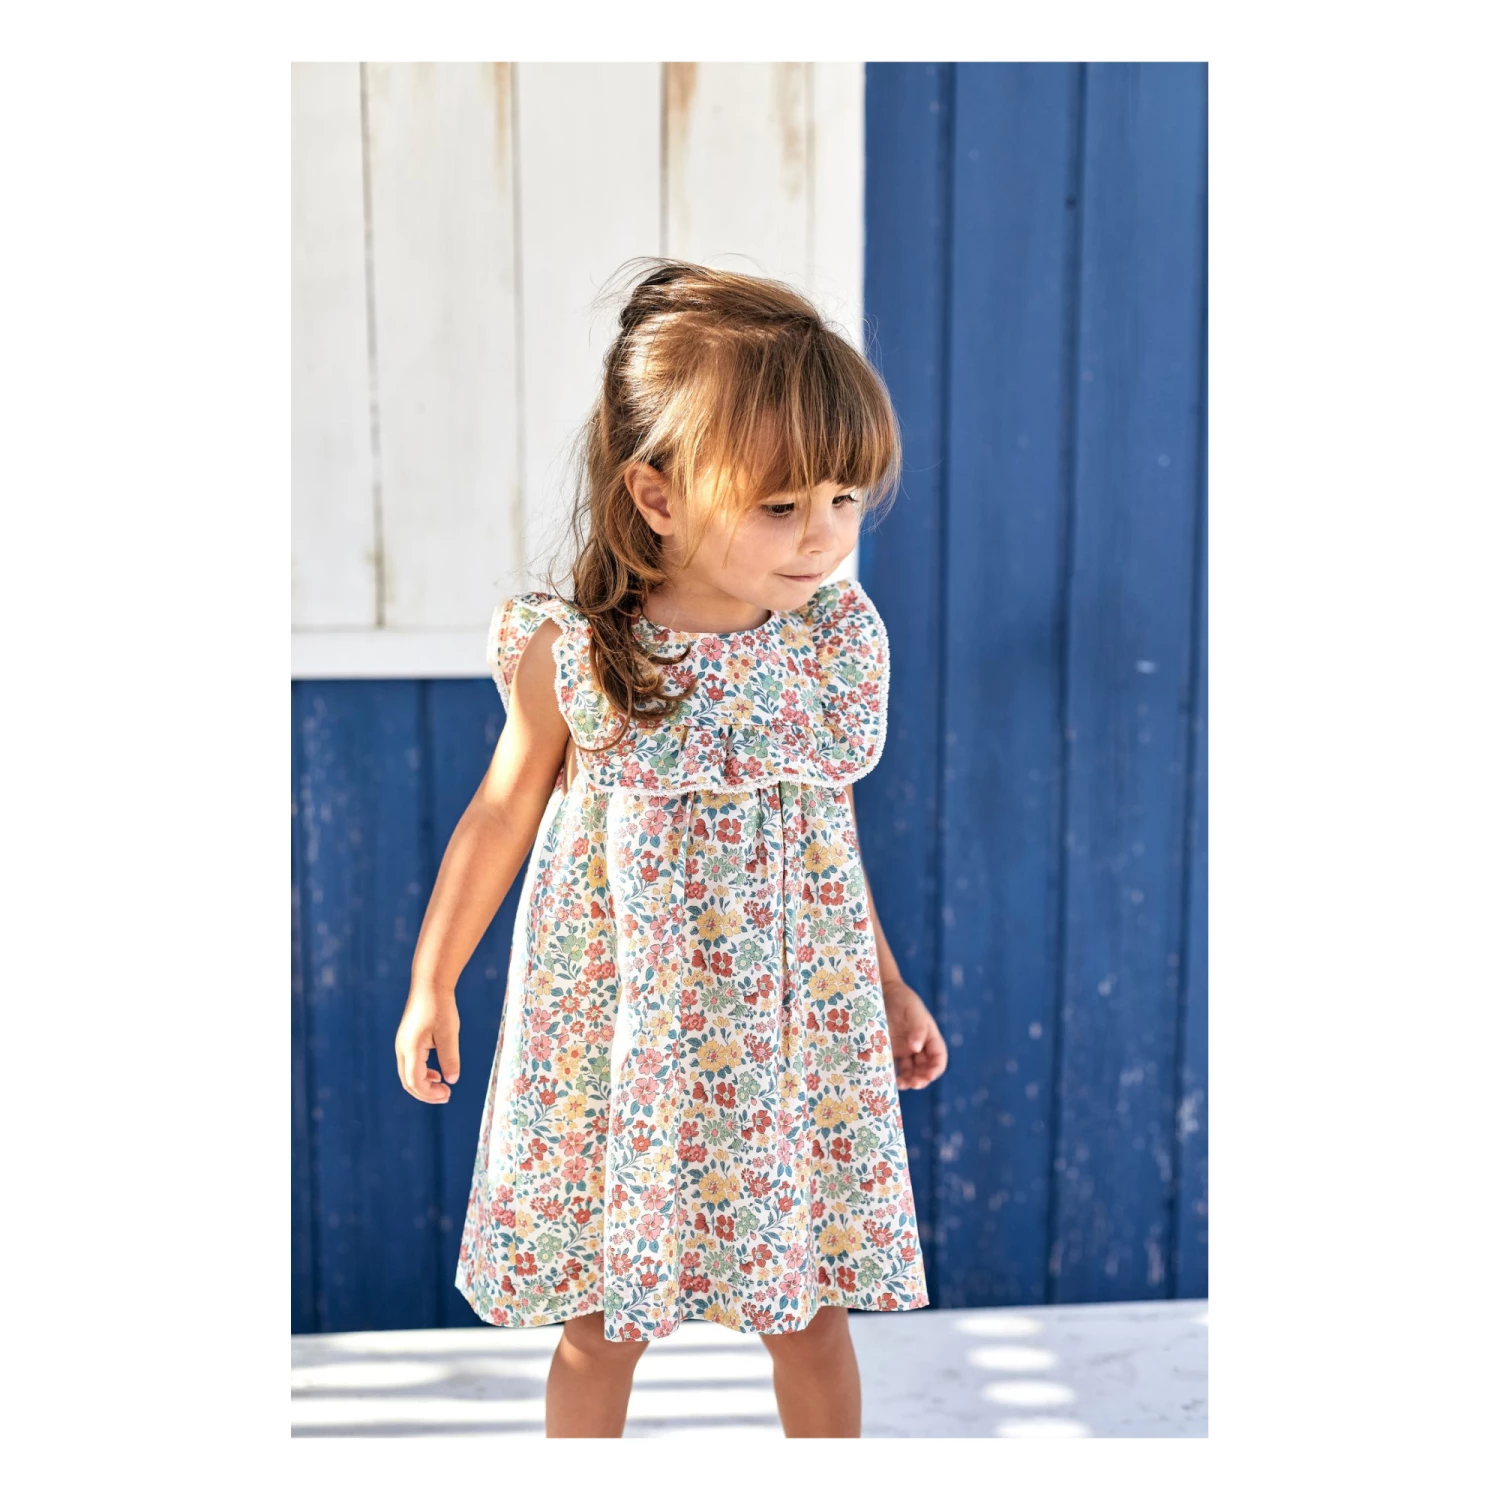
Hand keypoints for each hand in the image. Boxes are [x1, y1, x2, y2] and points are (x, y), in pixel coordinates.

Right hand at [395, 983, 460, 1103]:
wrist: (429, 984)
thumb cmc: (440, 1007)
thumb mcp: (449, 1034)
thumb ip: (450, 1058)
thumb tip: (452, 1080)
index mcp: (410, 1049)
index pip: (414, 1082)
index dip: (429, 1094)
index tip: (448, 1094)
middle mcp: (402, 1048)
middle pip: (408, 1082)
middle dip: (426, 1093)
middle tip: (447, 1096)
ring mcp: (403, 1044)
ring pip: (408, 1074)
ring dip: (424, 1084)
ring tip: (444, 1088)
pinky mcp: (407, 1040)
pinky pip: (411, 1064)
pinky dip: (423, 1073)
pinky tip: (437, 1074)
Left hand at [882, 979, 947, 1090]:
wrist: (883, 992)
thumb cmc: (903, 999)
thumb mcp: (913, 1010)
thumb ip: (917, 1029)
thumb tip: (916, 1048)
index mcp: (930, 1038)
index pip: (938, 1059)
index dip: (935, 1070)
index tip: (927, 1077)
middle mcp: (919, 1047)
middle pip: (924, 1069)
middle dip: (921, 1079)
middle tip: (912, 1084)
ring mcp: (905, 1050)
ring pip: (910, 1072)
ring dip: (908, 1081)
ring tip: (899, 1084)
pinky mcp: (891, 1050)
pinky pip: (894, 1067)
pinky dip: (893, 1075)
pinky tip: (888, 1079)